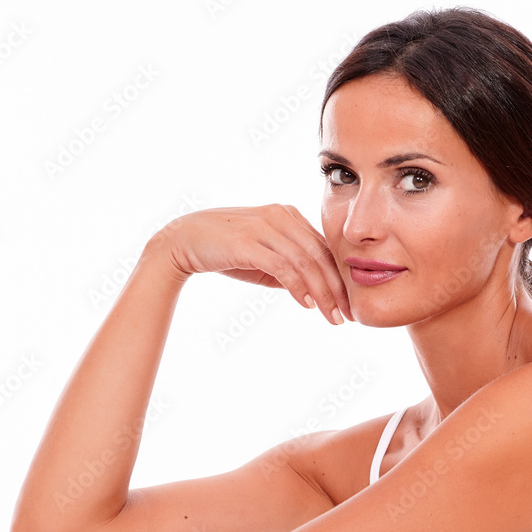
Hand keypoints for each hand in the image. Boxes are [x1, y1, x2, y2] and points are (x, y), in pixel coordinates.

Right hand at [146, 204, 352, 324]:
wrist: (182, 241)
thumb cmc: (225, 251)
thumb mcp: (263, 259)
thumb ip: (288, 269)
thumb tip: (313, 291)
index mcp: (288, 215)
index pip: (323, 248)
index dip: (340, 277)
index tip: (349, 303)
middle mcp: (281, 216)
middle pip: (320, 255)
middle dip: (337, 288)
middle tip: (348, 315)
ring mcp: (265, 227)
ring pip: (306, 262)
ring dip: (322, 292)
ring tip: (332, 316)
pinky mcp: (249, 242)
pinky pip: (283, 267)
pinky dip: (299, 287)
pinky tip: (307, 304)